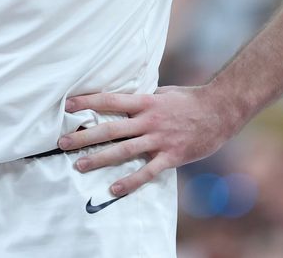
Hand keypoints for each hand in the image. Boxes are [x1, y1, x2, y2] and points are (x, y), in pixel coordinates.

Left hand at [59, 85, 232, 197]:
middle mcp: (149, 120)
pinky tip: (115, 189)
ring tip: (80, 165)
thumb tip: (124, 100)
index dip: (88, 102)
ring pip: (124, 150)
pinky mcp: (171, 156)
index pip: (110, 101)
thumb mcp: (163, 93)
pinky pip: (147, 171)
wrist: (220, 111)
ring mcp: (160, 139)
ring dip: (100, 158)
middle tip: (62, 142)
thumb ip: (143, 99)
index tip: (67, 106)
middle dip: (84, 136)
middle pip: (111, 128)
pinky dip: (130, 182)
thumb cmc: (190, 100)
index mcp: (146, 102)